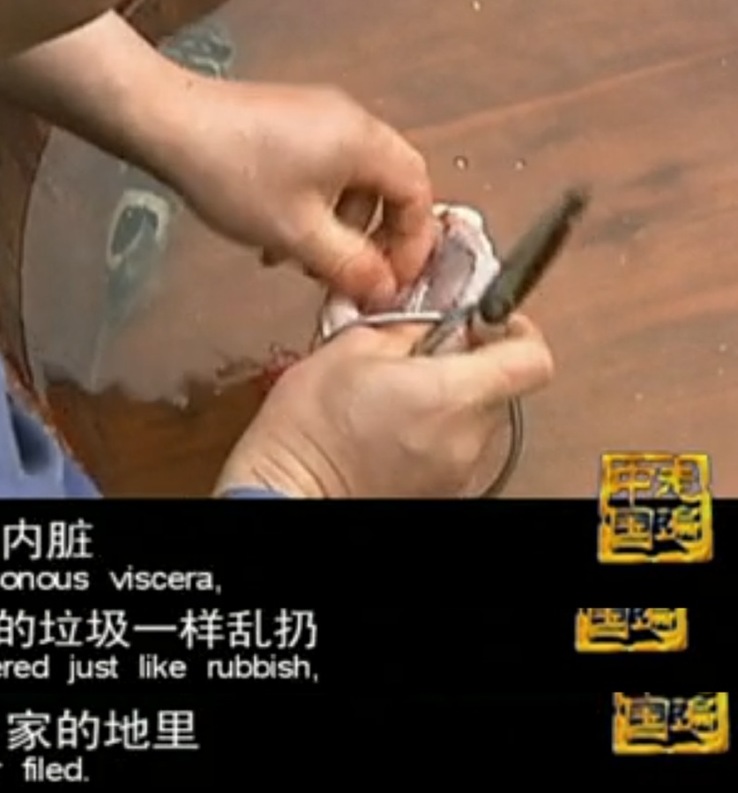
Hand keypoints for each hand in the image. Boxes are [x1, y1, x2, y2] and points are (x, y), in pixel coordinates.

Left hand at [158, 79, 434, 308]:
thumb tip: (385, 291)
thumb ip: (349, 266)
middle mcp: (352, 121)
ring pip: (350, 184)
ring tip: (299, 262)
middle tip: (350, 277)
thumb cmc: (236, 175)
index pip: (419, 194)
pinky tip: (277, 235)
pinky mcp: (291, 122)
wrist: (170, 126)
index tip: (393, 282)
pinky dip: (312, 208)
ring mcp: (320, 117)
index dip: (414, 243)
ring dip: (335, 229)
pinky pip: (322, 170)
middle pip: (387, 188)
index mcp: (366, 141)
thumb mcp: (299, 234)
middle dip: (370, 240)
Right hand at [216, 315, 554, 497]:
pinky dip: (429, 433)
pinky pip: (451, 448)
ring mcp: (456, 472)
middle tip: (416, 357)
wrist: (282, 492)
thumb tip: (431, 322)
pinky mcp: (438, 492)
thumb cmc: (307, 430)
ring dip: (444, 401)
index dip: (515, 331)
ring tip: (391, 397)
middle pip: (499, 389)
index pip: (532, 358)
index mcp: (453, 394)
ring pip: (473, 419)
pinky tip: (386, 428)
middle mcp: (467, 439)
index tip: (486, 321)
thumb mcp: (350, 346)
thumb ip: (406, 328)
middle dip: (464, 366)